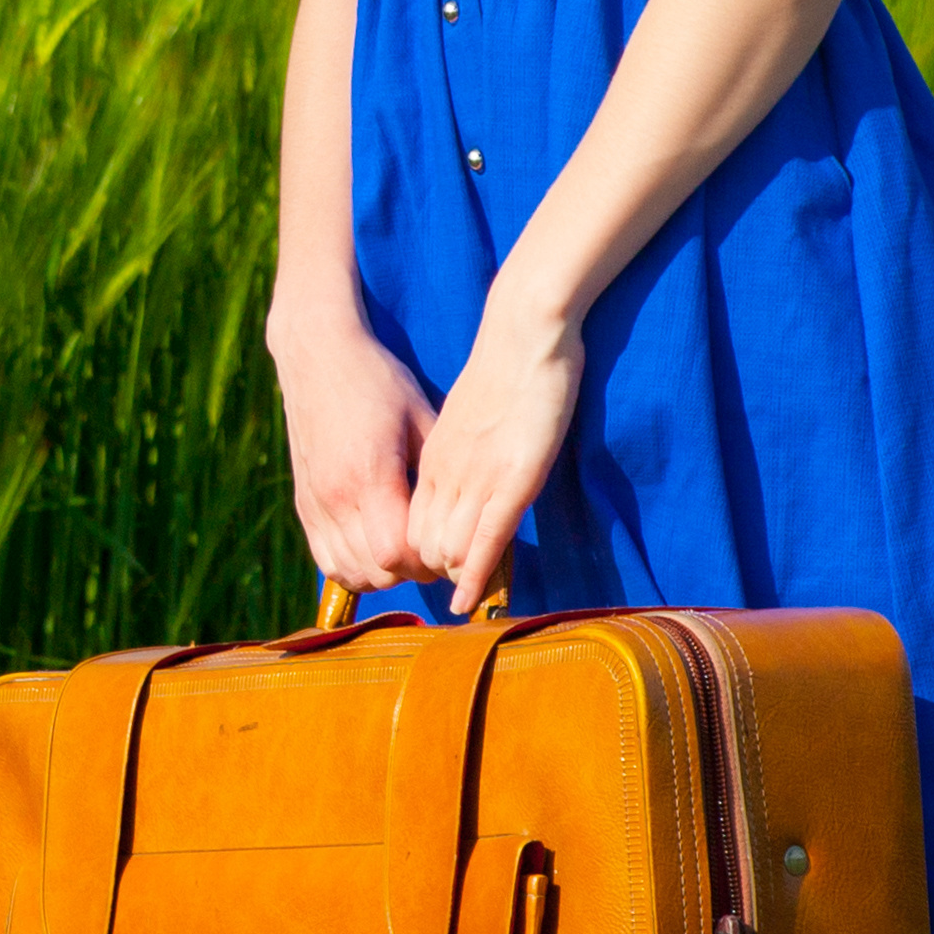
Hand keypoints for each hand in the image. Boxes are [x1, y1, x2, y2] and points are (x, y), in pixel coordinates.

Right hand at [269, 304, 441, 600]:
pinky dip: (352, 568)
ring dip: (382, 574)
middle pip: (377, 571)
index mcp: (370, 475)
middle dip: (411, 570)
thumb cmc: (378, 381)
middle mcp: (336, 497)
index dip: (428, 560)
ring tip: (405, 551)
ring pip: (350, 572)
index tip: (449, 543)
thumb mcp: (420, 418)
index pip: (397, 553)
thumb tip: (473, 510)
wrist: (317, 354)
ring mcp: (315, 503)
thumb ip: (440, 471)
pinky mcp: (304, 504)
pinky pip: (326, 560)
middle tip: (433, 548)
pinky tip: (374, 551)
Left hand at [402, 288, 577, 617]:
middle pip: (420, 543)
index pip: (409, 522)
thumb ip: (461, 451)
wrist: (524, 332)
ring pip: (446, 548)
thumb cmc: (506, 369)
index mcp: (433, 458)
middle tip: (451, 590)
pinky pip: (484, 542)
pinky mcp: (511, 481)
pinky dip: (475, 577)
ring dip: (455, 577)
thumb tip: (464, 474)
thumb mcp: (469, 419)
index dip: (417, 552)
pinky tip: (467, 602)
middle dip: (431, 573)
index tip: (433, 570)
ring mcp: (476, 479)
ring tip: (466, 596)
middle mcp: (445, 474)